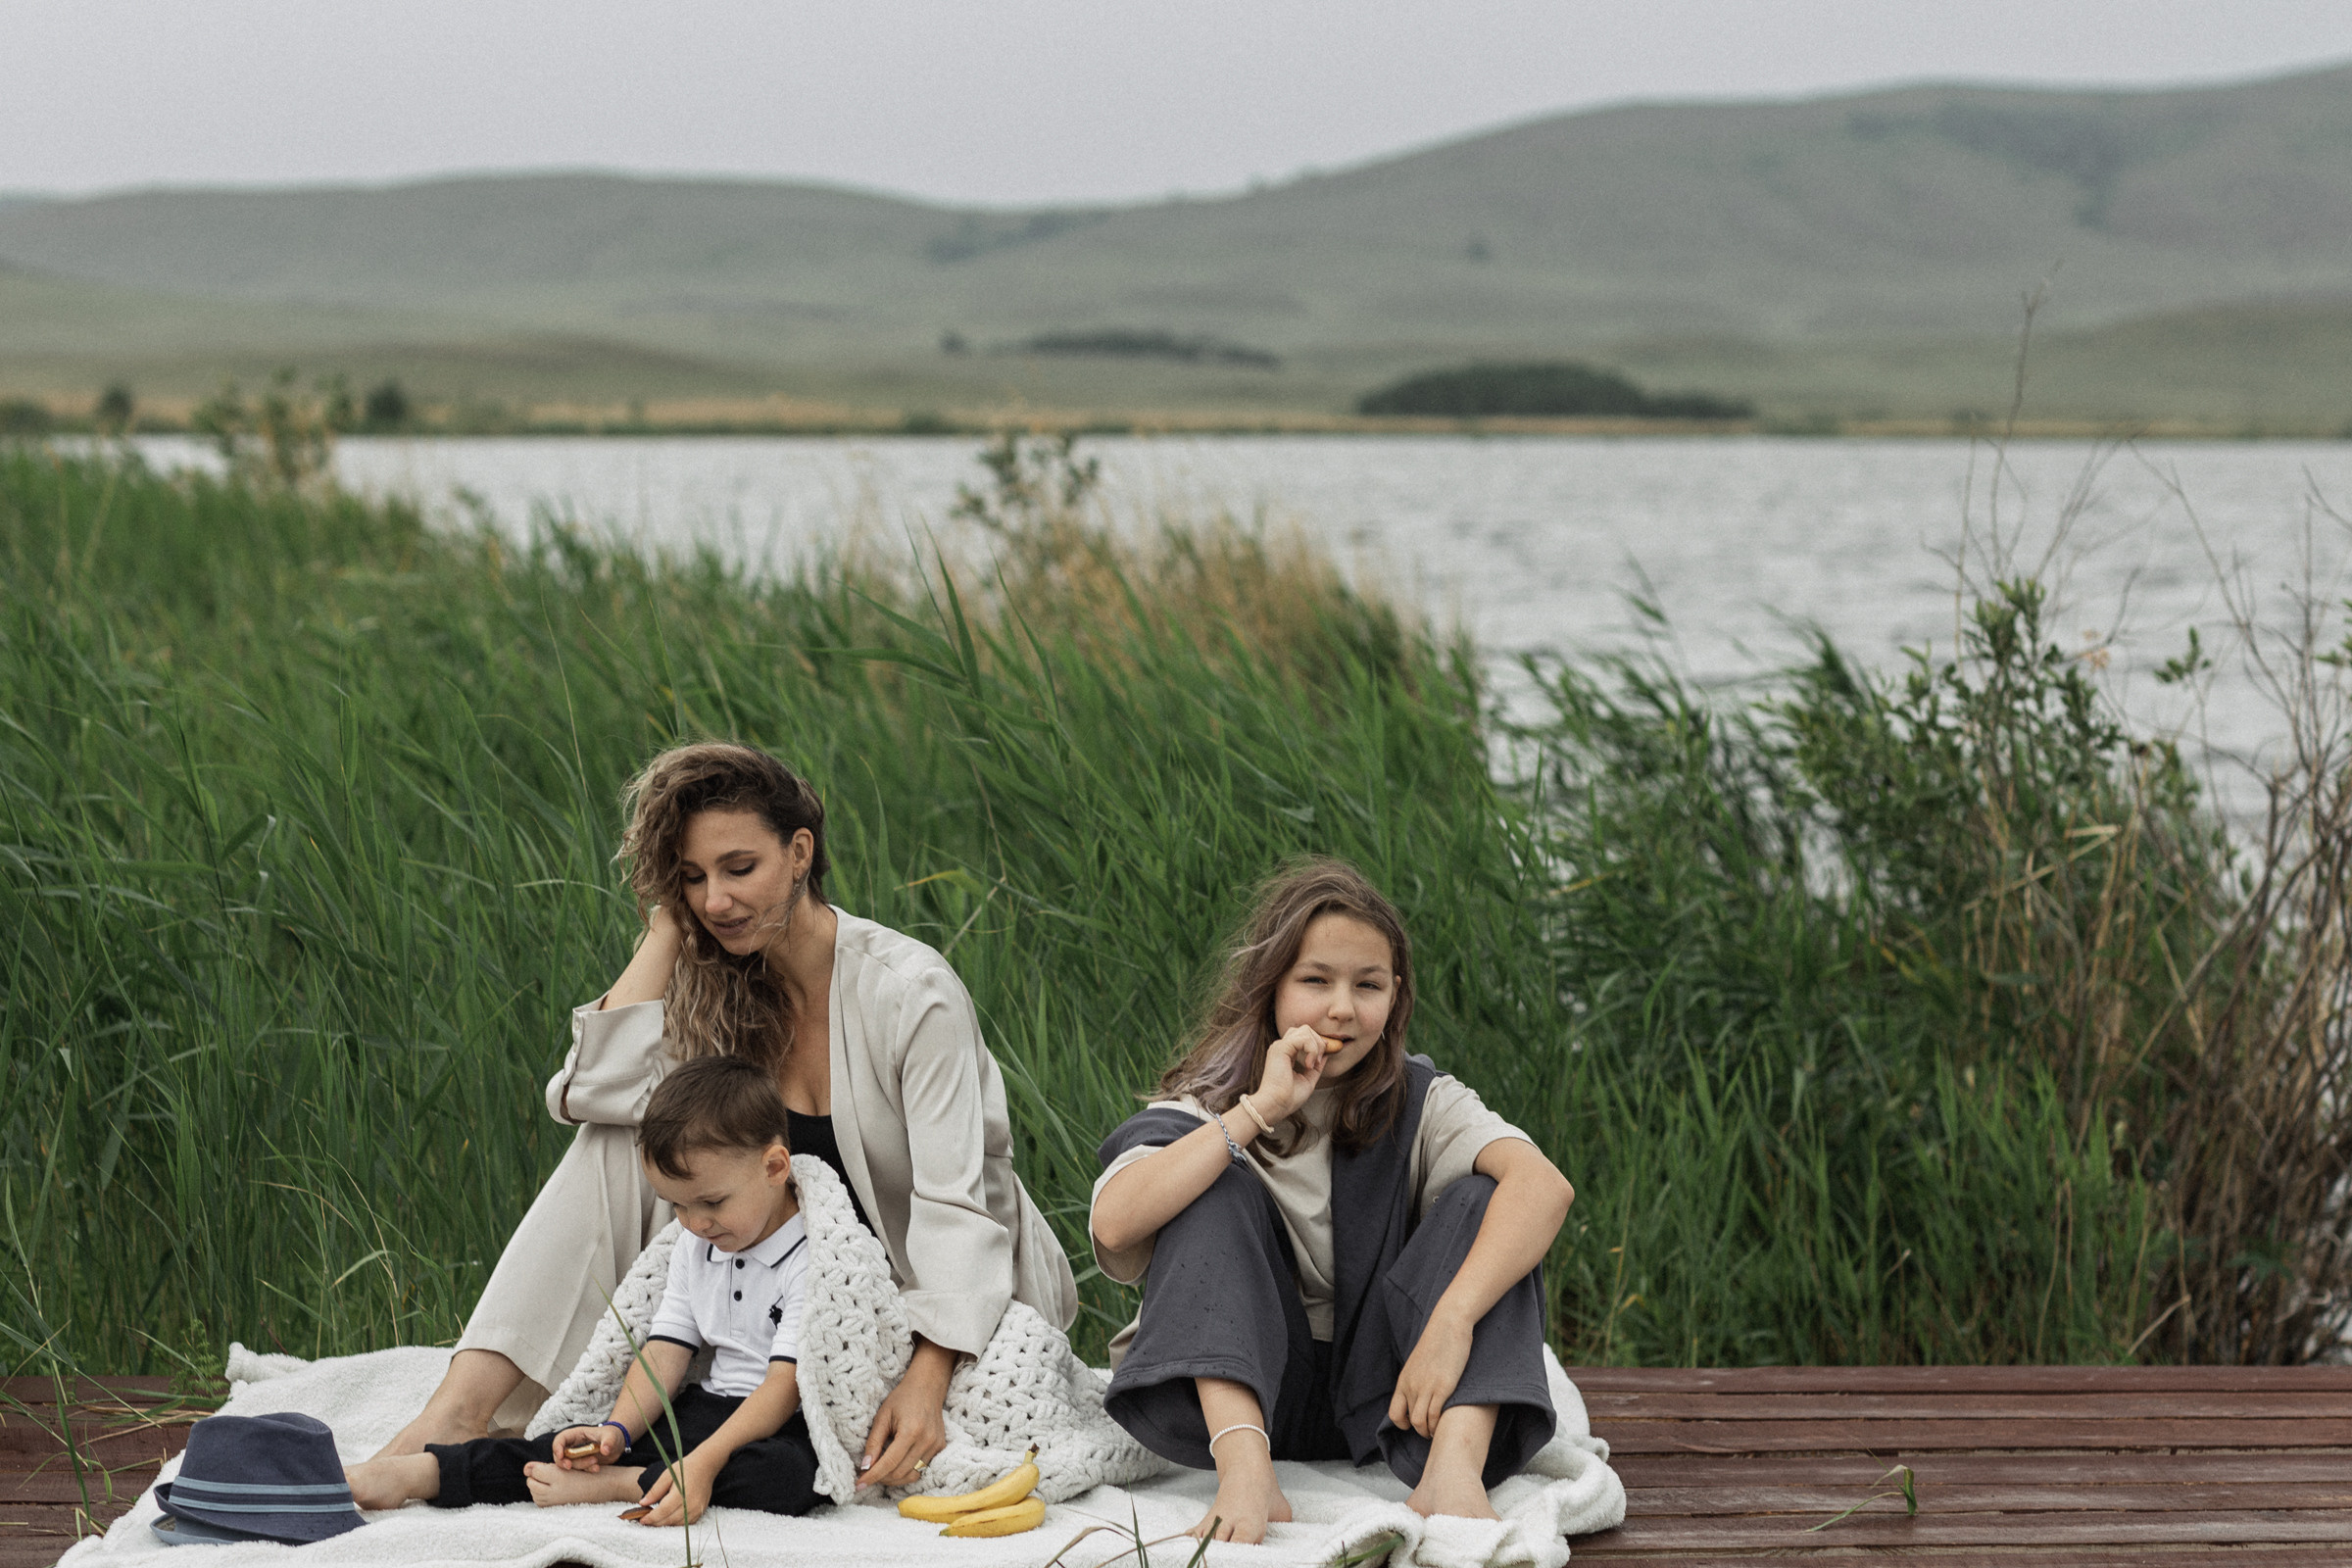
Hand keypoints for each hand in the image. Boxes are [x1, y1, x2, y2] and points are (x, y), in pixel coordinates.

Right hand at [551, 1424, 621, 1470]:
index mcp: (576, 1434)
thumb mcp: (611, 1436)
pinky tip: (597, 1468)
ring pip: (569, 1464)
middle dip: (563, 1462)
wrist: (618, 1445)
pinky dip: (586, 1471)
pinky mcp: (582, 1464)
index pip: (560, 1439)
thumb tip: (605, 1450)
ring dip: (579, 1466)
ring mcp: (577, 1456)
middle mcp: (574, 1445)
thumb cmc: (612, 1435)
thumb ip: (609, 1441)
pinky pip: (579, 1470)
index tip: (561, 1456)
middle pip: (560, 1455)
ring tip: (595, 1462)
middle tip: (570, 1467)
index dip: (557, 1447)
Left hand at [635, 1451, 712, 1525]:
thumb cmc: (685, 1468)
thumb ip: (655, 1490)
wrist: (705, 1466)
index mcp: (681, 1493)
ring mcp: (697, 1509)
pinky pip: (685, 1523)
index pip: (663, 1511)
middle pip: (669, 1520)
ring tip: (654, 1520)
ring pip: (677, 1524)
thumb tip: (642, 1503)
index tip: (641, 1520)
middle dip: (655, 1523)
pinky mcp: (700, 1512)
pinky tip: (668, 1518)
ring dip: (664, 1524)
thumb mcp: (667, 1475)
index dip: (651, 1517)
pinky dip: (675, 1523)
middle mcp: (691, 1504)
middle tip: (645, 1521)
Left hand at [859, 1345, 950, 1485]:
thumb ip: (874, 1442)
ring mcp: (936, 1446)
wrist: (927, 1386)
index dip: (873, 1476)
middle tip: (867, 1474)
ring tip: (881, 1471)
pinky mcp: (940, 1448)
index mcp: (911, 1431)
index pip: (889, 1463)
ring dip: (893, 1478)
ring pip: (911, 1475)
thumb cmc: (902, 1398)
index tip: (859, 1484)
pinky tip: (897, 1464)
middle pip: (900, 1473)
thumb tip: (865, 1467)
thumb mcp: (882, 1416)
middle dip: (881, 1478)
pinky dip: (906, 1471)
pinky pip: (921, 1469)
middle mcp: (926, 1441)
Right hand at [1252, 1026, 1332, 1121]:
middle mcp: (1282, 1047)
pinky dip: (1311, 1049)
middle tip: (1318, 1061)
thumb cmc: (1289, 1098)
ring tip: (1312, 1063)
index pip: (1304, 1037)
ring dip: (1316, 1045)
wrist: (1276, 1105)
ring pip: (1305, 1030)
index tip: (1321, 1059)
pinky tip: (1308, 1064)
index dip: (1317, 1044)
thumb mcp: (1308, 1079)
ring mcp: (1280, 1046)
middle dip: (1318, 1042)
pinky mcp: (1280, 1048)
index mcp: (1286, 1053)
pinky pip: (1303, 1037)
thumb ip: (1316, 1065)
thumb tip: (1327, 1052)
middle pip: (1305, 1029)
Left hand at [1389, 1309, 1472, 1437]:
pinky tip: (1445, 1424)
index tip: (1415, 1423)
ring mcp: (1426, 1387)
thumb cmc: (1438, 1342)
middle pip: (1409, 1420)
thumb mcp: (1420, 1362)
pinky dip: (1438, 1425)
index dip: (1403, 1423)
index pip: (1394, 1413)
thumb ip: (1417, 1378)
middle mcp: (1411, 1386)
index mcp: (1404, 1380)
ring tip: (1438, 1431)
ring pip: (1420, 1422)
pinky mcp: (1443, 1387)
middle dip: (1420, 1430)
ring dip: (1429, 1431)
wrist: (1448, 1324)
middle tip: (1430, 1430)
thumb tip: (1420, 1392)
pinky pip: (1435, 1416)